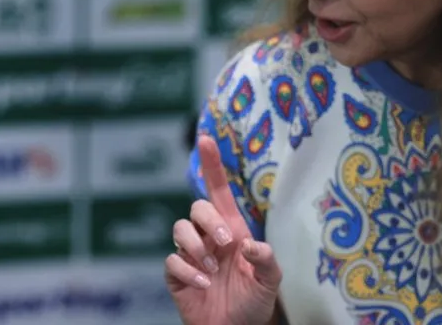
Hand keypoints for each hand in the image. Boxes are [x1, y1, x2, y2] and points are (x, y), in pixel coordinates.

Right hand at [166, 135, 281, 324]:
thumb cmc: (254, 302)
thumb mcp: (270, 281)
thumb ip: (266, 260)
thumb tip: (249, 245)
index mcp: (232, 230)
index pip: (218, 190)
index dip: (212, 165)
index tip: (206, 138)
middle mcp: (209, 237)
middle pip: (197, 207)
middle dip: (209, 221)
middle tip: (226, 245)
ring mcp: (191, 255)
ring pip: (180, 229)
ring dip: (196, 246)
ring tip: (212, 270)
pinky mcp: (177, 275)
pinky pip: (171, 261)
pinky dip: (186, 271)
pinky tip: (203, 284)